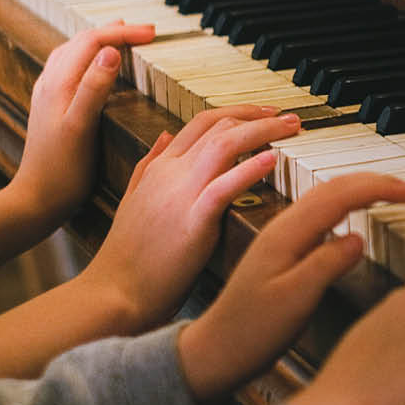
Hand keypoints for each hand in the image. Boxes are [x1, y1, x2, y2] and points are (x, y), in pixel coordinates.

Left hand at [11, 22, 155, 218]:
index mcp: (59, 84)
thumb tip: (111, 51)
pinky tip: (97, 67)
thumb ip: (94, 87)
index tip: (152, 34)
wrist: (37, 199)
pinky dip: (89, 57)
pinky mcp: (51, 107)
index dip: (123, 32)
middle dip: (115, 31)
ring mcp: (48, 95)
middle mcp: (50, 84)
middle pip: (82, 41)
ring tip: (123, 38)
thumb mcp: (81, 127)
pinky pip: (70, 68)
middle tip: (147, 33)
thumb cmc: (62, 170)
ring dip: (100, 40)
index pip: (92, 41)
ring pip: (74, 53)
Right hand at [77, 106, 302, 328]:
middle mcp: (170, 173)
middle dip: (258, 117)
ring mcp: (180, 195)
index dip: (238, 112)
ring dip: (262, 131)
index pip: (202, 122)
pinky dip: (249, 169)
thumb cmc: (129, 255)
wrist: (114, 292)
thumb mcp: (133, 199)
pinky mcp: (192, 222)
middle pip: (218, 126)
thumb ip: (150, 164)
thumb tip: (164, 135)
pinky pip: (223, 187)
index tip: (266, 114)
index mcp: (160, 168)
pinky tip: (272, 160)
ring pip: (223, 144)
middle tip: (290, 119)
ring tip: (290, 129)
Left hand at [177, 173, 404, 403]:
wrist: (215, 351)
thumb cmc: (251, 332)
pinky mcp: (282, 250)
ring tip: (390, 194)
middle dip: (375, 181)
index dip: (379, 187)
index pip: (339, 194)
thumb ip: (326, 265)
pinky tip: (354, 216)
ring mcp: (281, 237)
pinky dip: (346, 205)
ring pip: (325, 197)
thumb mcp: (294, 300)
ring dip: (361, 189)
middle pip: (332, 186)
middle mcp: (283, 228)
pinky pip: (319, 214)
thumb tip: (358, 238)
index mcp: (287, 234)